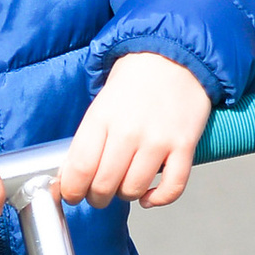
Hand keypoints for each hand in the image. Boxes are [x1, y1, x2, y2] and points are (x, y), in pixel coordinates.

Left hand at [56, 53, 212, 209]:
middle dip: (96, 197)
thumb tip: (70, 177)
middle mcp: (128, 131)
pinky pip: (172, 187)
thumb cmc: (135, 81)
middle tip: (98, 193)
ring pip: (133, 189)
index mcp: (102, 117)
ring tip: (124, 187)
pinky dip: (158, 199)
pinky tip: (149, 196)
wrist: (175, 56)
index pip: (79, 169)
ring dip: (125, 196)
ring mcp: (158, 139)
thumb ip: (88, 139)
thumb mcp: (101, 103)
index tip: (72, 194)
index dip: (71, 191)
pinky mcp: (184, 145)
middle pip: (104, 185)